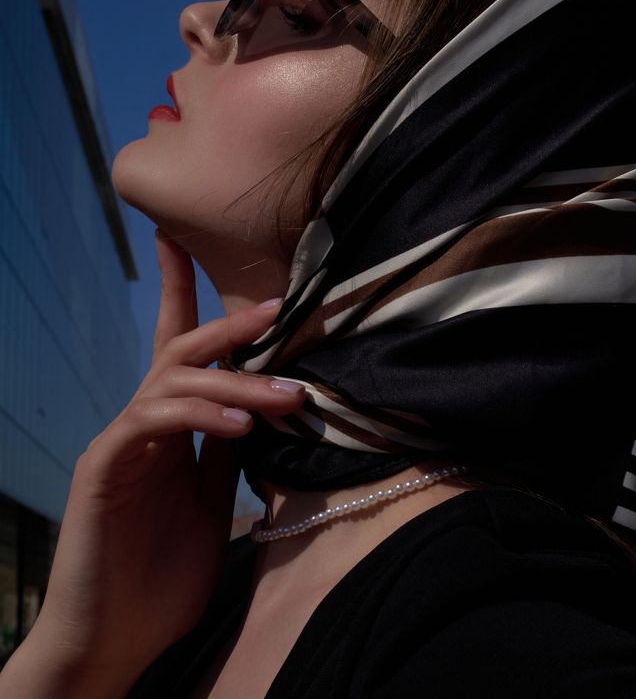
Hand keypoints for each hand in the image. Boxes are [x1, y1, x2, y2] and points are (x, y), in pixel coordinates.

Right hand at [9, 231, 304, 692]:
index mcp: (171, 429)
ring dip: (236, 382)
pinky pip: (152, 420)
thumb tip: (261, 408)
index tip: (185, 240)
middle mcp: (143, 422)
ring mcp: (121, 440)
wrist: (113, 640)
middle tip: (277, 308)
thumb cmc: (160, 576)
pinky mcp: (104, 465)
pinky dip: (199, 415)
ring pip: (175, 379)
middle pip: (181, 348)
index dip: (182, 291)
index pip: (182, 350)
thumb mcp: (211, 504)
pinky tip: (239, 428)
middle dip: (227, 323)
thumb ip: (226, 453)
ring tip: (286, 396)